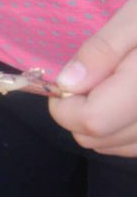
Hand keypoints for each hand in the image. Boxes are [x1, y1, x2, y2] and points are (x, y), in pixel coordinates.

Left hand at [50, 0, 136, 156]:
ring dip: (99, 122)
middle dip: (79, 111)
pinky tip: (126, 103)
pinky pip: (134, 147)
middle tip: (94, 78)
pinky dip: (119, 130)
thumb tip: (67, 84)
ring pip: (112, 146)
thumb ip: (103, 50)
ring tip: (115, 86)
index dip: (66, 104)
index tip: (66, 82)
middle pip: (98, 138)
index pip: (94, 120)